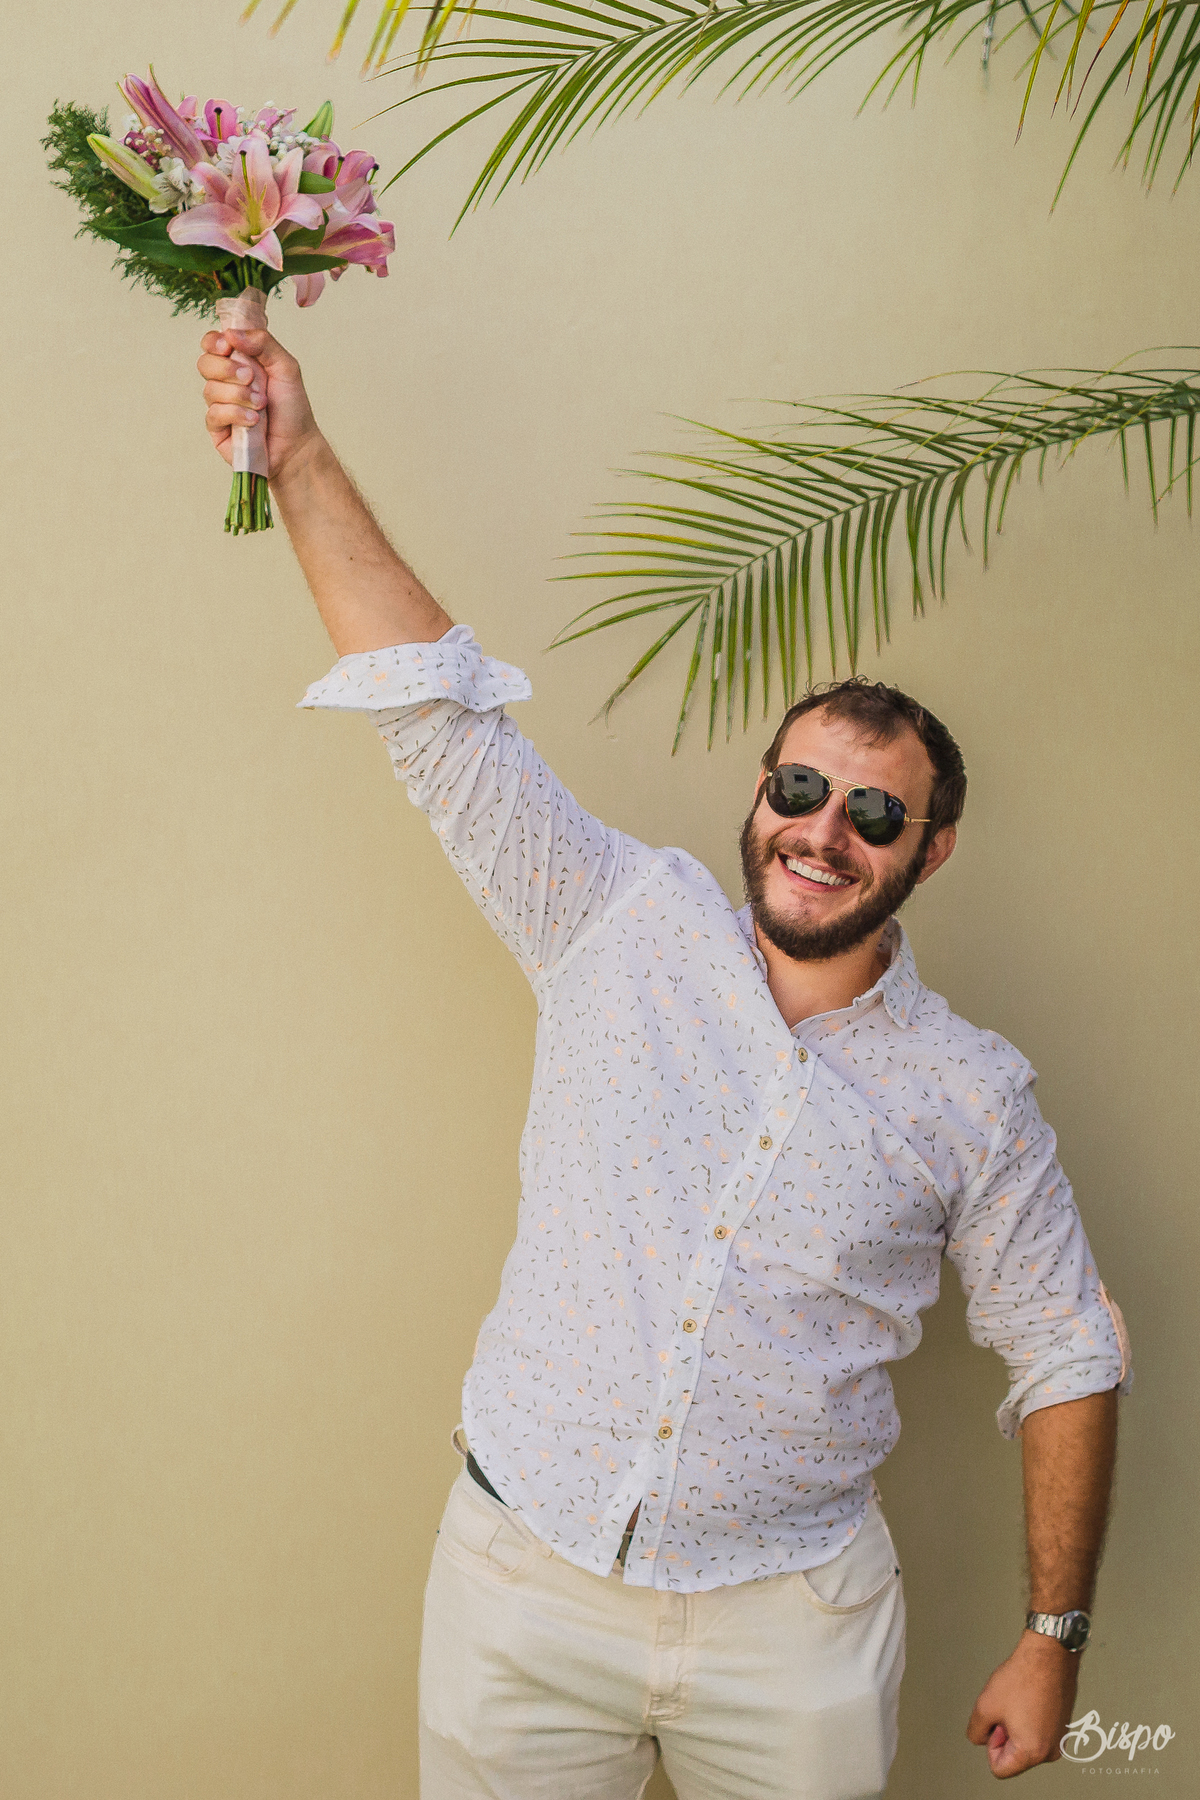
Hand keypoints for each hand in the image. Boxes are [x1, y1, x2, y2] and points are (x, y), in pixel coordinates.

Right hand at [196, 327, 322, 482]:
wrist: (297, 446)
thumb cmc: (292, 408)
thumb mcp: (286, 367)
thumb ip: (263, 343)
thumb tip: (231, 333)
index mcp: (239, 362)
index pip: (212, 344)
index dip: (214, 342)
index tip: (229, 346)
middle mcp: (226, 382)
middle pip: (204, 363)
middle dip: (226, 369)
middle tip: (251, 379)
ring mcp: (220, 405)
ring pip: (210, 390)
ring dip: (238, 395)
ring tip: (260, 405)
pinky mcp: (218, 428)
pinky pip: (214, 414)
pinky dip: (235, 414)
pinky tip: (253, 420)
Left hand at [966, 1631, 1080, 1777]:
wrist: (1048, 1655)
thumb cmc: (1022, 1677)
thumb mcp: (984, 1706)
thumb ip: (976, 1731)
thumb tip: (980, 1739)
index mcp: (1033, 1752)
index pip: (1000, 1768)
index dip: (991, 1744)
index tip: (996, 1722)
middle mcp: (1051, 1751)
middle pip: (1014, 1757)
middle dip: (1005, 1734)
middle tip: (1007, 1708)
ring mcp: (1060, 1739)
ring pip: (1025, 1743)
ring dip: (1017, 1725)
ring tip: (1019, 1701)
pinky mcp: (1063, 1726)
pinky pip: (1038, 1732)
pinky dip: (1029, 1719)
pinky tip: (1029, 1698)